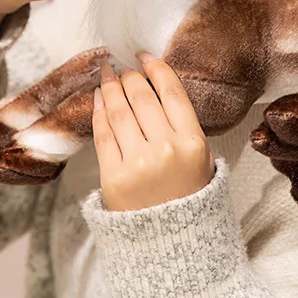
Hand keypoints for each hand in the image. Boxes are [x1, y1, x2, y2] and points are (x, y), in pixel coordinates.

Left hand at [92, 55, 214, 210]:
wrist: (171, 241)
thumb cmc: (187, 193)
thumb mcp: (199, 156)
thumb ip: (181, 122)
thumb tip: (154, 83)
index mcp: (192, 141)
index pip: (171, 91)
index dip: (156, 68)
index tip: (144, 56)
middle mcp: (165, 149)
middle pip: (142, 97)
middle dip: (129, 75)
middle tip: (122, 65)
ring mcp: (138, 164)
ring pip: (120, 112)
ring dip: (111, 87)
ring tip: (107, 75)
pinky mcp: (114, 178)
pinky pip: (103, 136)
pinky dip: (99, 112)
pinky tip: (98, 99)